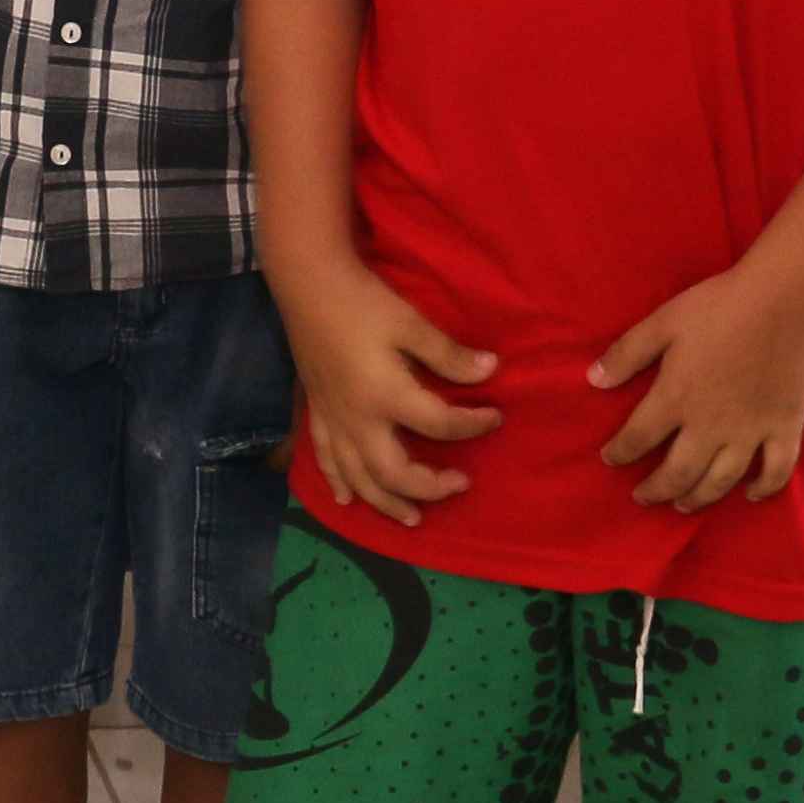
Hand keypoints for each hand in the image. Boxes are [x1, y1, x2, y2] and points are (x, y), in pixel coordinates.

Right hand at [289, 262, 495, 524]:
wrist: (307, 283)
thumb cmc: (362, 302)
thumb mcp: (411, 323)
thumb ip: (448, 355)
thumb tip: (491, 371)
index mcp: (386, 396)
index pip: (440, 424)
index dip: (473, 425)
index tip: (496, 417)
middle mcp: (358, 419)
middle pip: (394, 472)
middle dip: (429, 487)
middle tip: (460, 484)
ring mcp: (334, 420)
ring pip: (358, 478)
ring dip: (386, 502)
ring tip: (412, 518)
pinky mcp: (317, 412)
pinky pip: (325, 459)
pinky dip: (338, 482)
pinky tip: (346, 500)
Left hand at [589, 259, 803, 511]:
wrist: (784, 300)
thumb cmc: (719, 306)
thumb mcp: (662, 322)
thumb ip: (626, 354)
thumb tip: (593, 380)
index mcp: (675, 398)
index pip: (637, 439)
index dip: (619, 453)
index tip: (609, 459)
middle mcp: (710, 426)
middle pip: (677, 473)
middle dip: (655, 490)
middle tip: (643, 497)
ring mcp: (751, 432)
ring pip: (720, 481)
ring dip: (698, 498)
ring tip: (683, 505)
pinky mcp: (785, 427)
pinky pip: (776, 471)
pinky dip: (763, 489)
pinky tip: (750, 495)